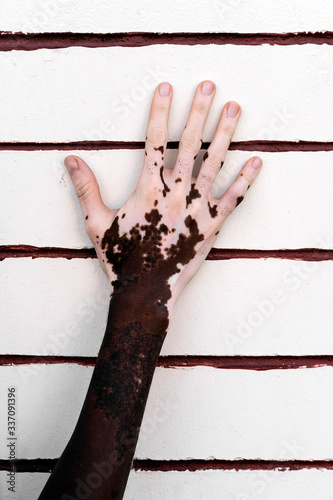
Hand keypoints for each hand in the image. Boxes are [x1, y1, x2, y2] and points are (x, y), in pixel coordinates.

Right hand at [64, 81, 261, 313]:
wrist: (146, 291)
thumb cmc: (121, 259)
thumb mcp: (96, 223)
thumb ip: (85, 189)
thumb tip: (70, 159)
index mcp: (148, 189)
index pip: (154, 140)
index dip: (160, 111)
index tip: (168, 87)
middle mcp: (175, 193)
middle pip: (190, 144)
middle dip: (199, 111)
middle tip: (209, 85)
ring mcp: (197, 208)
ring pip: (214, 163)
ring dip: (225, 134)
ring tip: (235, 108)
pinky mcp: (212, 225)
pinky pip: (233, 199)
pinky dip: (245, 179)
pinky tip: (256, 161)